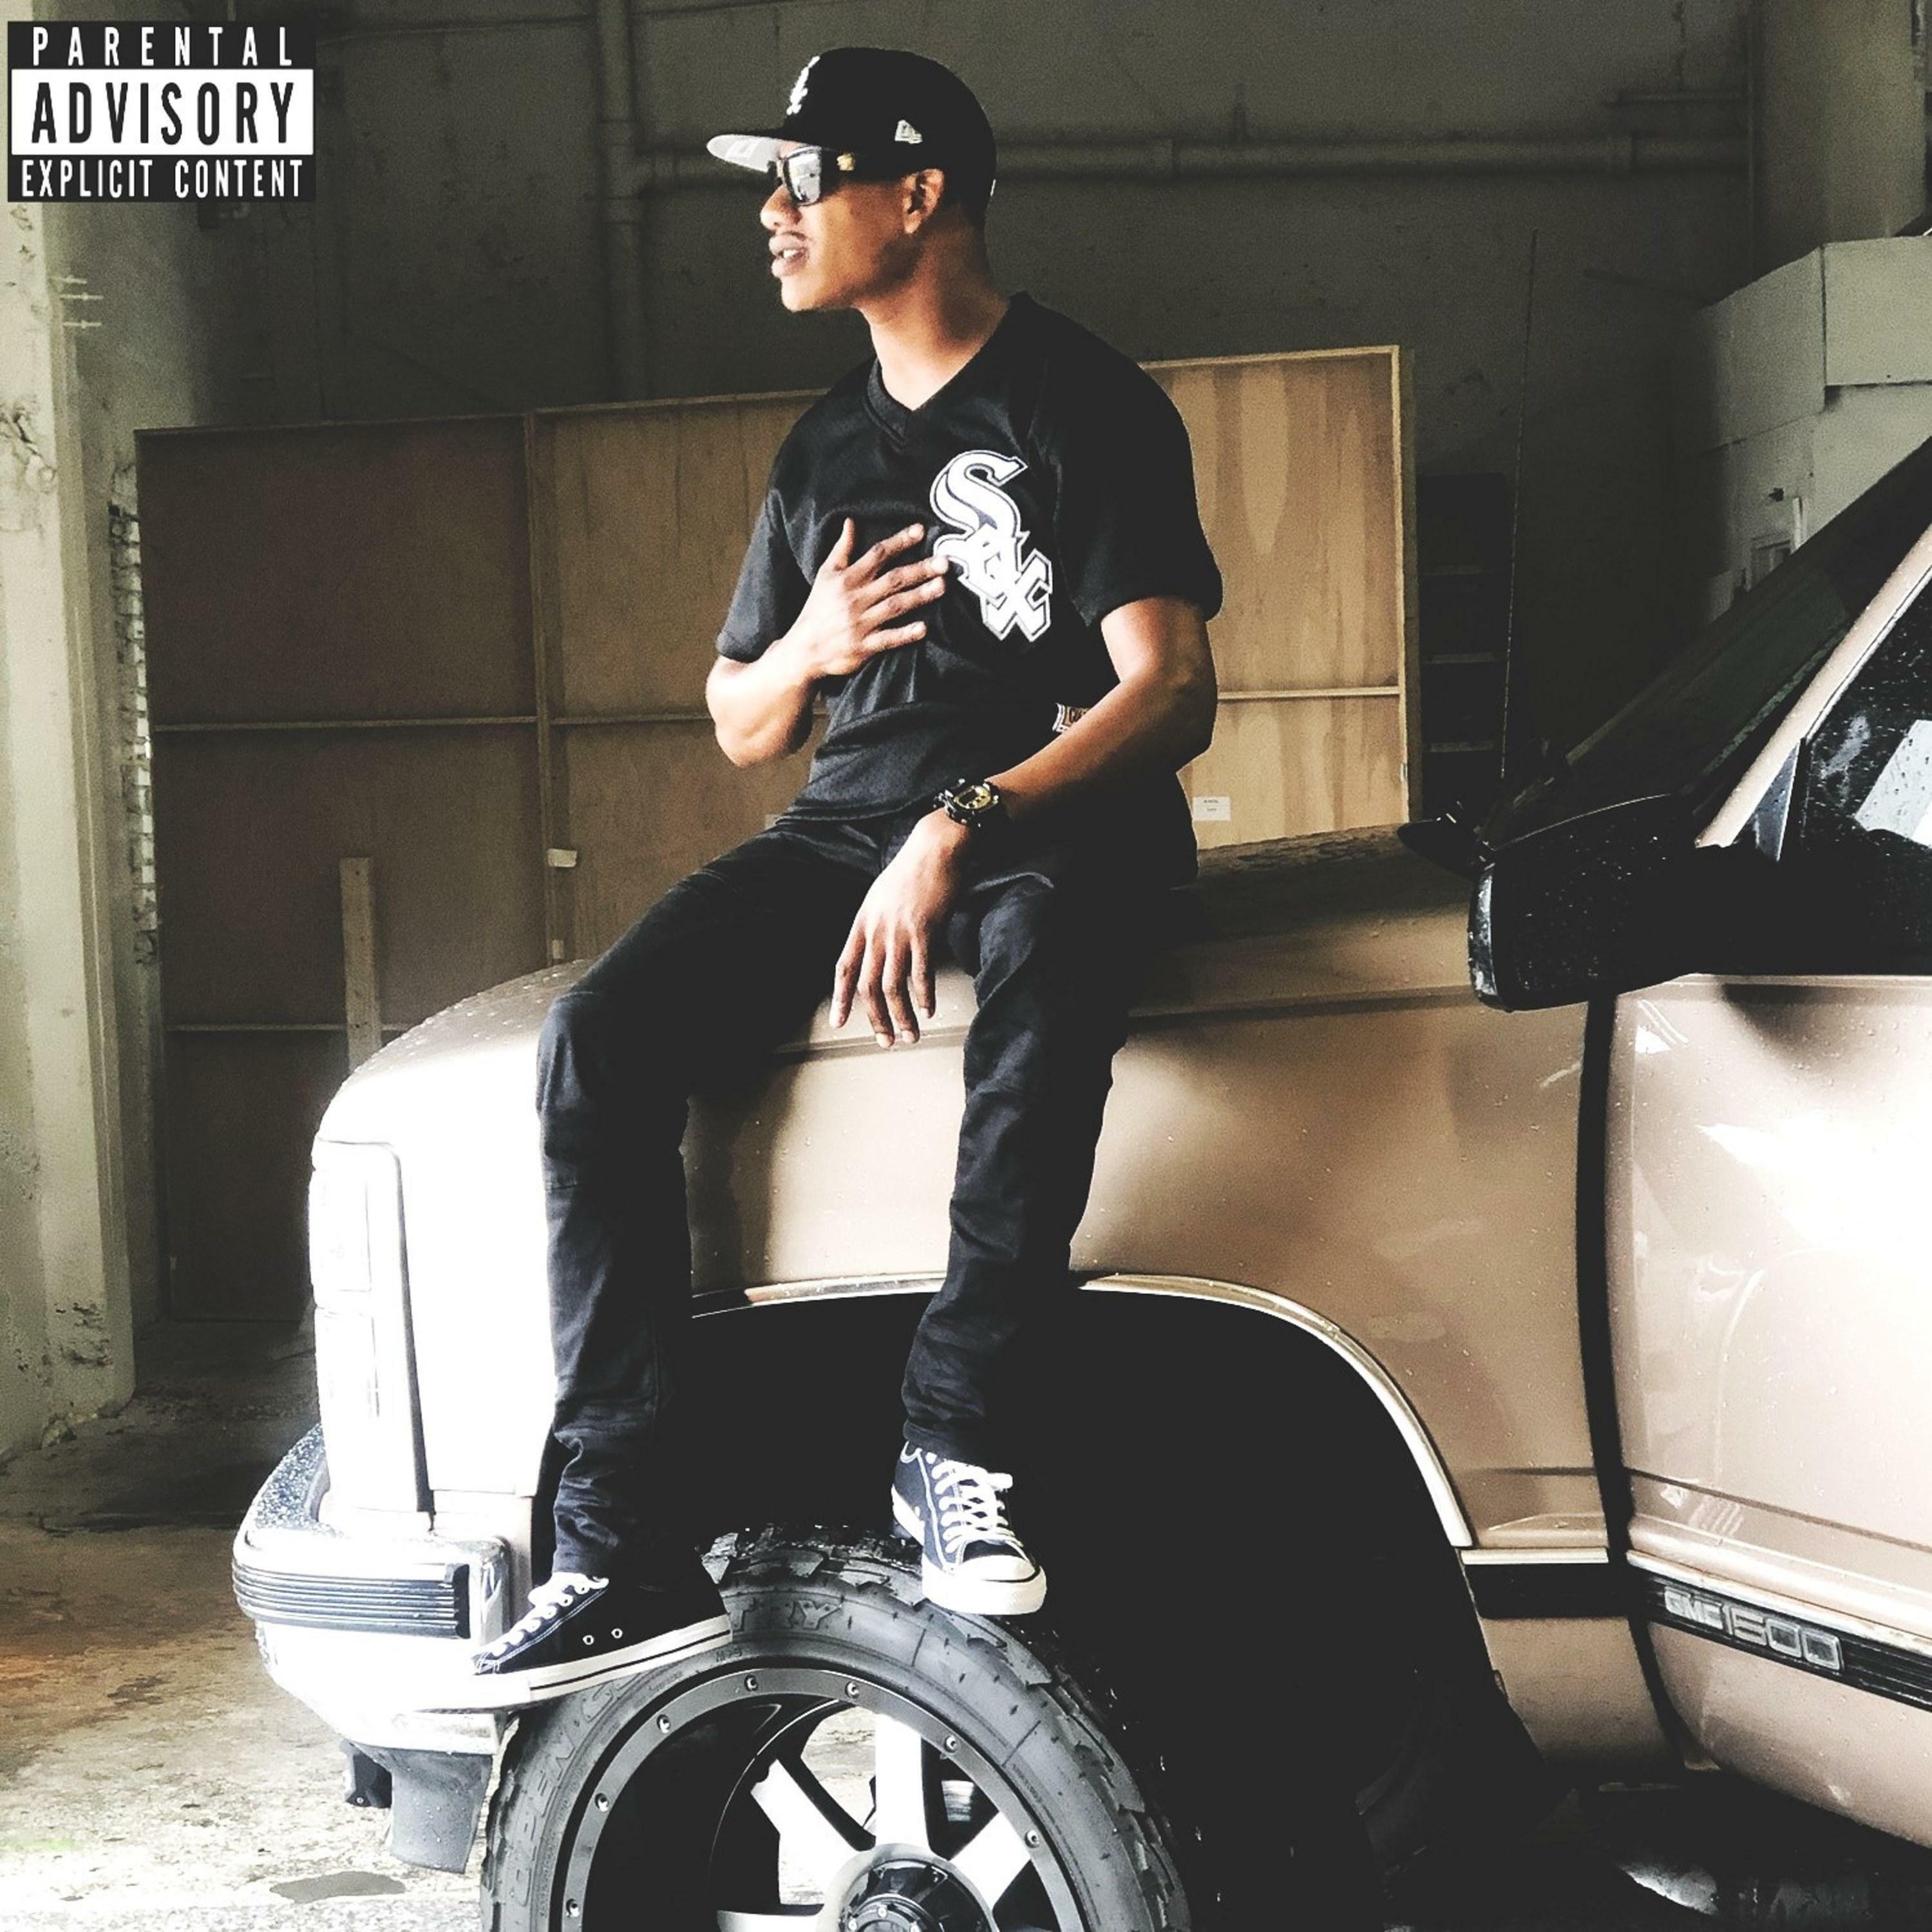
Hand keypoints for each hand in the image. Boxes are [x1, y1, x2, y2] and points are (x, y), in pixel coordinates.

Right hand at [781, 519, 949, 681]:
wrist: (804, 648)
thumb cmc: (818, 607)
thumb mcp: (825, 574)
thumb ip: (841, 548)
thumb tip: (850, 521)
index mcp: (848, 578)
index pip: (877, 555)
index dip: (900, 541)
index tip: (921, 531)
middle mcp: (856, 598)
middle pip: (893, 579)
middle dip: (920, 569)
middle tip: (945, 562)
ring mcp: (860, 623)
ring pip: (895, 606)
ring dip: (919, 596)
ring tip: (942, 586)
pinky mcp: (863, 646)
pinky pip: (888, 639)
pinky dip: (905, 634)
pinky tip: (924, 628)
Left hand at [832, 812, 970, 1045]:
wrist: (935, 848)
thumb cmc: (912, 870)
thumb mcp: (881, 897)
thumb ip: (876, 924)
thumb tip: (879, 949)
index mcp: (862, 923)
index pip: (843, 968)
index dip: (840, 999)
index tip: (838, 1023)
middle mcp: (876, 931)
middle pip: (867, 986)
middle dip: (876, 1019)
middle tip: (886, 1041)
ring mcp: (899, 932)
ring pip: (893, 986)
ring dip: (902, 1016)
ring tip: (911, 1034)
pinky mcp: (924, 931)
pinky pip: (921, 973)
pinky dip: (924, 996)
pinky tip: (929, 1010)